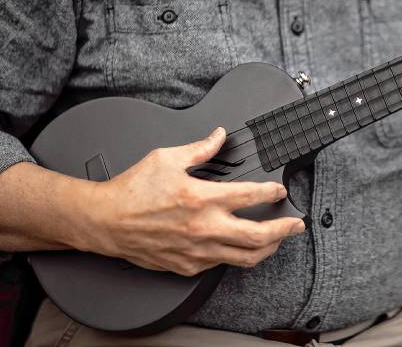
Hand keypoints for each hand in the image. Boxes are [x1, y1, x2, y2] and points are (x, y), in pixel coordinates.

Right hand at [81, 127, 304, 275]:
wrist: (105, 222)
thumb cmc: (132, 190)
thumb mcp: (166, 158)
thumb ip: (200, 148)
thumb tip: (219, 135)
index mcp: (202, 198)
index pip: (251, 195)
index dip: (272, 192)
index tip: (280, 190)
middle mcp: (204, 228)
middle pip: (259, 236)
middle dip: (285, 230)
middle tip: (296, 224)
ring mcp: (198, 250)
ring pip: (245, 257)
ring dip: (268, 248)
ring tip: (278, 240)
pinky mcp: (188, 265)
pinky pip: (222, 264)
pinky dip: (237, 255)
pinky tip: (241, 246)